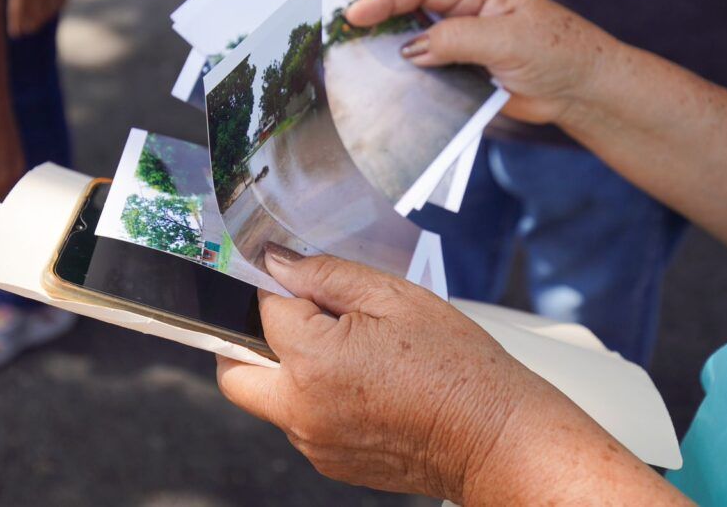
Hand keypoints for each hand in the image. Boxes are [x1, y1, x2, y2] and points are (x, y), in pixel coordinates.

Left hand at [216, 246, 568, 501]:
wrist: (492, 435)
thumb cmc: (456, 367)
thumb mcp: (395, 297)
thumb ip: (328, 275)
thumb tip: (279, 263)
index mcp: (313, 362)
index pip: (263, 309)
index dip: (283, 287)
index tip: (302, 280)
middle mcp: (301, 411)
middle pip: (235, 370)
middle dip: (250, 338)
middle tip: (293, 318)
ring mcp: (313, 443)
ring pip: (268, 399)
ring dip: (287, 370)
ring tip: (348, 352)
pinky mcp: (329, 463)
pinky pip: (300, 423)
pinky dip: (314, 399)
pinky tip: (362, 383)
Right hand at [345, 0, 619, 125]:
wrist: (582, 92)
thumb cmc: (559, 52)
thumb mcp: (507, 40)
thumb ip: (457, 41)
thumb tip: (411, 50)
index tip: (358, 13)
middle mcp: (467, 11)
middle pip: (413, 10)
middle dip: (381, 19)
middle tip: (344, 33)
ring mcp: (463, 43)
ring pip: (417, 43)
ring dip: (392, 52)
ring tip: (357, 61)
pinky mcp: (464, 73)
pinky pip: (429, 73)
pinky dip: (410, 79)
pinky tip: (390, 87)